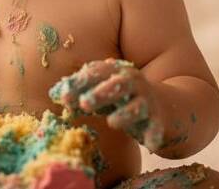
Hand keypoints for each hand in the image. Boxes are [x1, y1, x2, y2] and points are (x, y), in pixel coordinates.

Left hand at [49, 58, 163, 150]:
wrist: (166, 107)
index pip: (96, 73)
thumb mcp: (102, 92)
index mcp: (116, 72)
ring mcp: (147, 102)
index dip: (78, 83)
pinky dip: (154, 135)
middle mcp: (133, 83)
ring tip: (112, 122)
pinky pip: (156, 128)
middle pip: (118, 84)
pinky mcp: (158, 120)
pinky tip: (149, 145)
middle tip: (84, 103)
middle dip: (101, 93)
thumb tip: (52, 93)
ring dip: (124, 114)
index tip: (61, 97)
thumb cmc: (124, 99)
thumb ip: (79, 91)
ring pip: (136, 106)